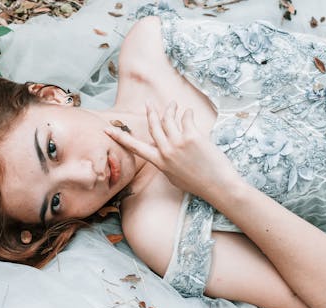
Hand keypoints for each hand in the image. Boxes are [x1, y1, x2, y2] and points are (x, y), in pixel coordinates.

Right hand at [105, 101, 242, 200]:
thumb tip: (159, 151)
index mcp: (159, 162)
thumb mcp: (173, 176)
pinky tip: (188, 112)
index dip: (119, 138)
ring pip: (168, 119)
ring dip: (169, 109)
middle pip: (153, 126)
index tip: (107, 130)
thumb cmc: (197, 184)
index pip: (134, 147)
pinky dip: (186, 113)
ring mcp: (178, 144)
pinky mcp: (192, 137)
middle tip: (149, 103)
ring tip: (172, 104)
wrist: (218, 186)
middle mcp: (165, 152)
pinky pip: (186, 118)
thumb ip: (164, 162)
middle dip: (150, 112)